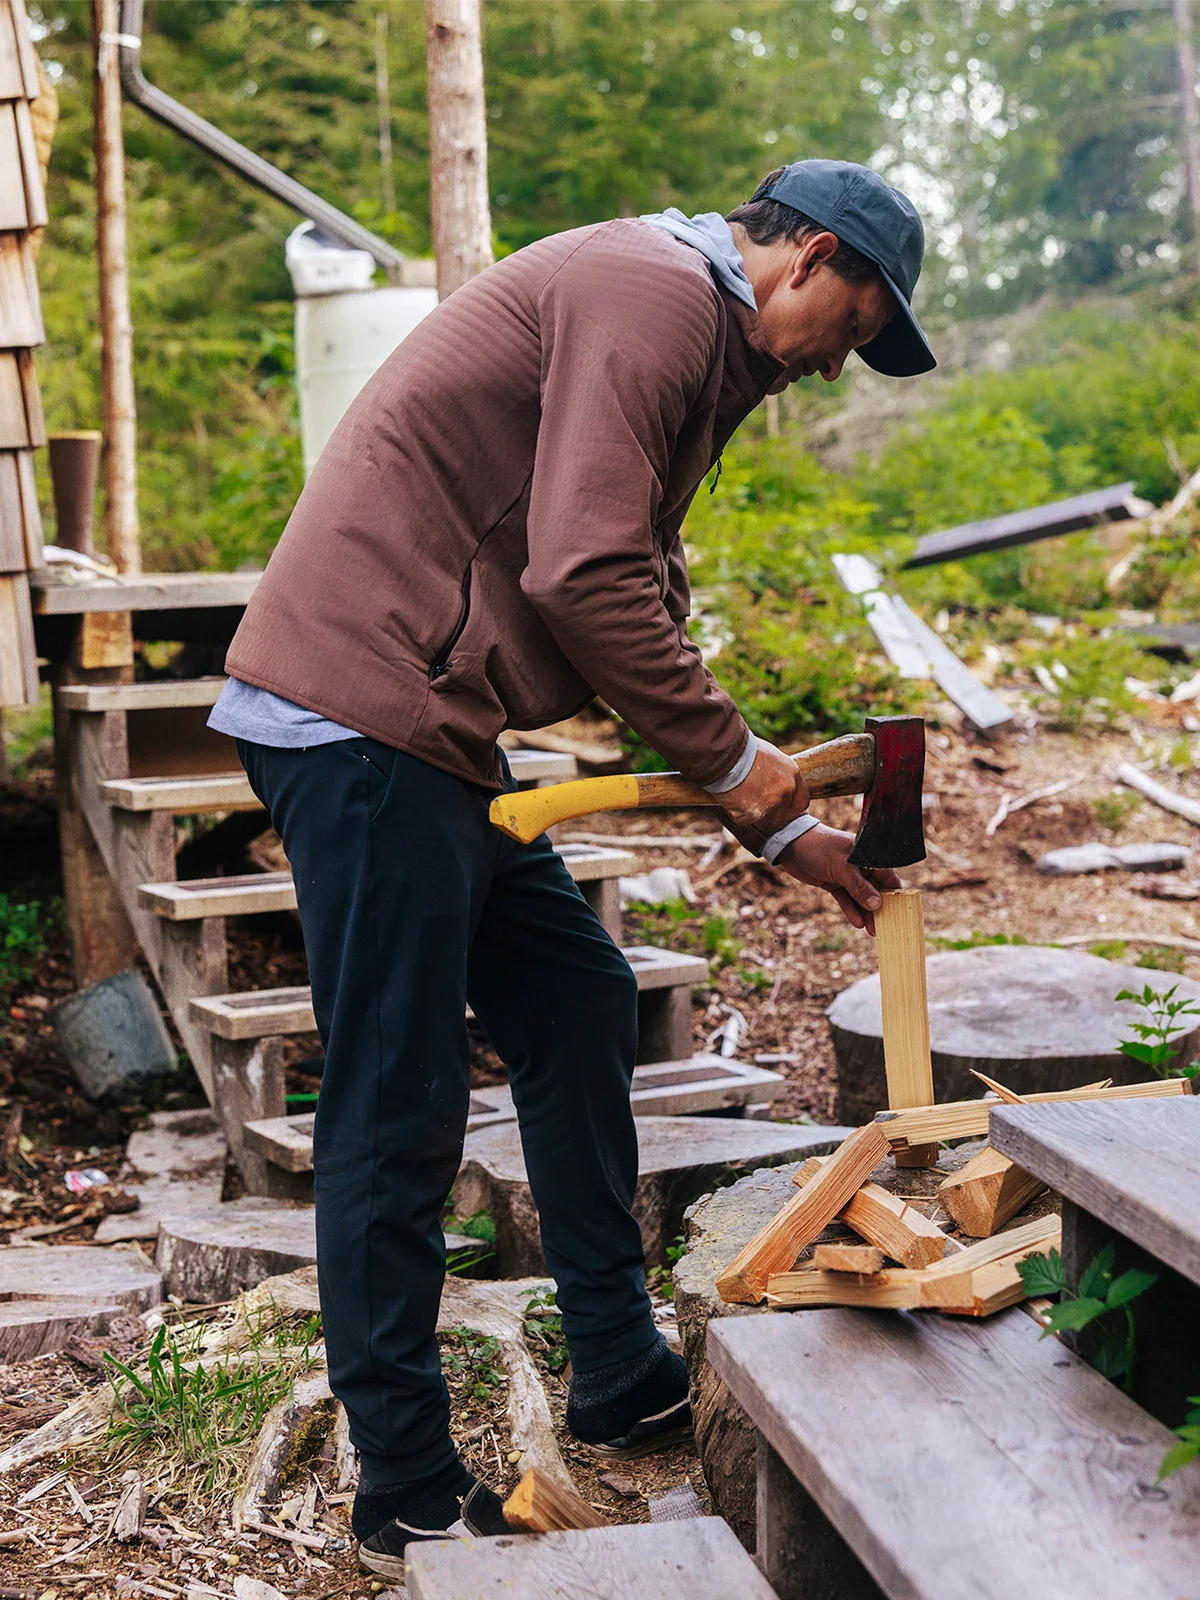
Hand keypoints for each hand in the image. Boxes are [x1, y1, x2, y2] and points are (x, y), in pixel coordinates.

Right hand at [718, 740, 809, 830]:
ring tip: (736, 791)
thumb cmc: (742, 749)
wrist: (725, 752)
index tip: (779, 805)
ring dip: (750, 809)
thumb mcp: (769, 757)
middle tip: (752, 801)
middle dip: (769, 811)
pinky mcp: (753, 814)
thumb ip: (777, 774)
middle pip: (782, 814)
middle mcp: (787, 791)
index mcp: (793, 774)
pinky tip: (729, 795)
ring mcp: (771, 804)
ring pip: (762, 817)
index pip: (801, 801)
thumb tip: (773, 783)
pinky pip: (743, 819)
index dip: (789, 805)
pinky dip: (734, 811)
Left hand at [776, 822, 902, 934]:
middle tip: (885, 927)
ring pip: (860, 897)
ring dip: (866, 913)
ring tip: (873, 931)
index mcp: (867, 855)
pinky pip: (846, 899)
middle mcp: (860, 865)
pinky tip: (858, 922)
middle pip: (875, 889)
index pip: (887, 876)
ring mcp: (846, 875)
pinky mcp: (834, 882)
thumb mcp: (842, 867)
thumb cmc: (819, 847)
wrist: (790, 845)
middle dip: (880, 908)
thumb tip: (877, 904)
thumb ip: (859, 887)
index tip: (900, 911)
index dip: (894, 893)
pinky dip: (851, 909)